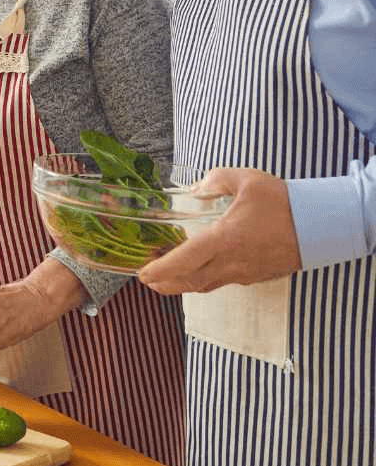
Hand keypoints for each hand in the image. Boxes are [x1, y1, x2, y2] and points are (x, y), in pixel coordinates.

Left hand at [139, 167, 302, 293]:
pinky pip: (223, 282)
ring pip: (207, 285)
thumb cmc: (284, 202)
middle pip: (190, 281)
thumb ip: (214, 181)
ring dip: (183, 284)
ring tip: (166, 279)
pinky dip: (205, 280)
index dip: (161, 270)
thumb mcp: (246, 180)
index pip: (184, 261)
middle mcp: (232, 262)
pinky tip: (200, 271)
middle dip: (165, 283)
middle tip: (148, 280)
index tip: (143, 274)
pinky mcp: (256, 276)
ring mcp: (245, 272)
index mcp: (224, 239)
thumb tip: (194, 189)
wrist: (322, 225)